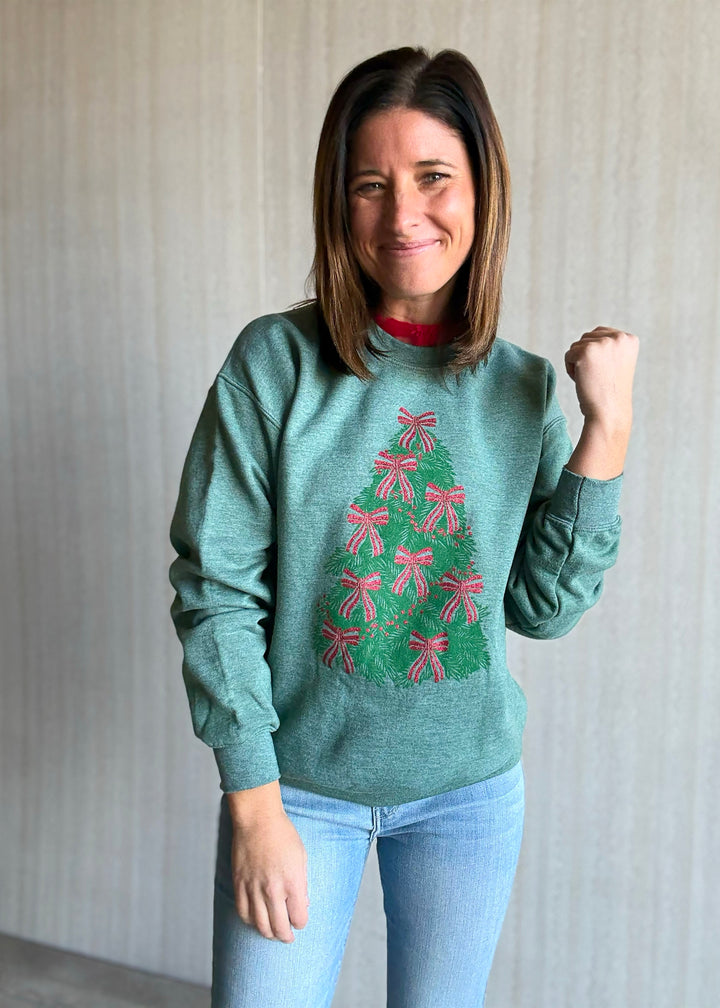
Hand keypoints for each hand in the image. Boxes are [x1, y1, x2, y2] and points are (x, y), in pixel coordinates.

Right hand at [229, 794, 308, 942]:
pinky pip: (243, 913)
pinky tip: (256, 920)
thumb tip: (303, 903)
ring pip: (260, 925)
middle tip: (287, 936)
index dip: (301, 922)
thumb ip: (302, 883)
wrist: (257, 819)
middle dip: (286, 936)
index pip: (298, 918)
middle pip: (279, 928)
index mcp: (292, 882)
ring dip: (268, 933)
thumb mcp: (301, 857)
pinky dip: (250, 921)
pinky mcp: (239, 884)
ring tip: (273, 932)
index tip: (300, 920)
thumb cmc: (283, 835)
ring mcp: (253, 888)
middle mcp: (273, 889)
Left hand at [564, 326, 638, 430]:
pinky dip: (570, 369)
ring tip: (592, 379)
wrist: (609, 413)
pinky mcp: (586, 351)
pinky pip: (568, 355)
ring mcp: (603, 343)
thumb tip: (590, 336)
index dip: (597, 355)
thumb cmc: (610, 393)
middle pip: (587, 338)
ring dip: (579, 364)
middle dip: (587, 358)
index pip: (600, 334)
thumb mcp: (617, 363)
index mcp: (629, 339)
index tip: (606, 372)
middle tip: (599, 377)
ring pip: (576, 346)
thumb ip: (609, 346)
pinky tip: (584, 381)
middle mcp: (618, 337)